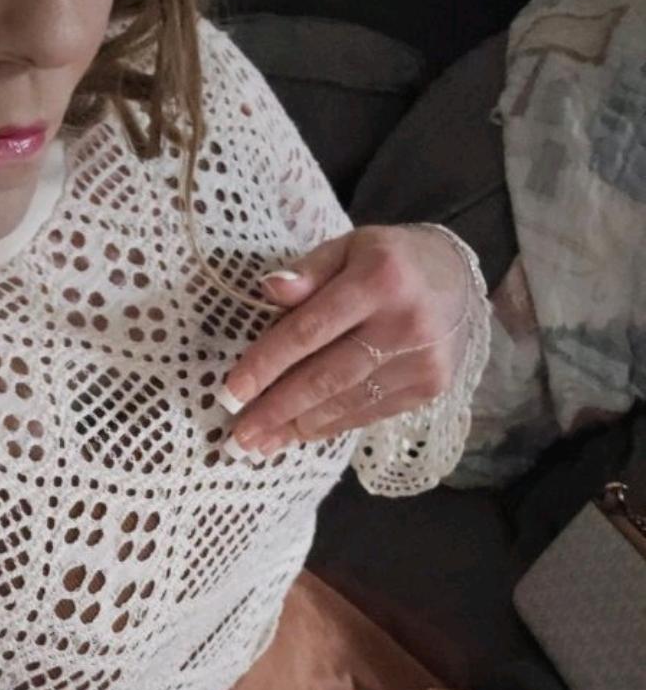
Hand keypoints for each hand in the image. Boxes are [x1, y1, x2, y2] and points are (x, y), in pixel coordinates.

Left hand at [216, 225, 470, 456]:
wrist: (459, 279)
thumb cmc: (389, 260)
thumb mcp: (349, 247)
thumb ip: (308, 270)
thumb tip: (268, 290)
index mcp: (379, 279)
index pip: (310, 329)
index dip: (267, 364)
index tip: (231, 392)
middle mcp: (404, 324)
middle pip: (326, 376)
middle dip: (276, 409)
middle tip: (239, 435)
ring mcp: (421, 361)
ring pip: (346, 403)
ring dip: (298, 426)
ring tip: (260, 443)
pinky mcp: (430, 387)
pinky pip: (369, 413)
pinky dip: (330, 426)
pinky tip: (299, 434)